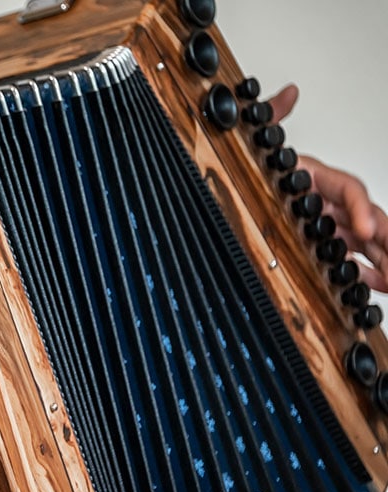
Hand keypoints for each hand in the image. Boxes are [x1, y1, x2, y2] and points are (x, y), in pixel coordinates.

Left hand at [268, 84, 387, 290]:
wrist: (234, 186)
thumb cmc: (253, 168)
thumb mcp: (258, 141)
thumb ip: (271, 117)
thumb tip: (289, 92)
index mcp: (317, 177)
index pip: (351, 190)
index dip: (362, 208)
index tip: (365, 229)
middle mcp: (327, 200)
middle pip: (367, 220)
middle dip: (385, 239)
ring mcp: (327, 222)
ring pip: (365, 242)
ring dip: (383, 259)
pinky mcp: (321, 242)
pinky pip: (349, 257)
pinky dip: (364, 272)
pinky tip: (378, 284)